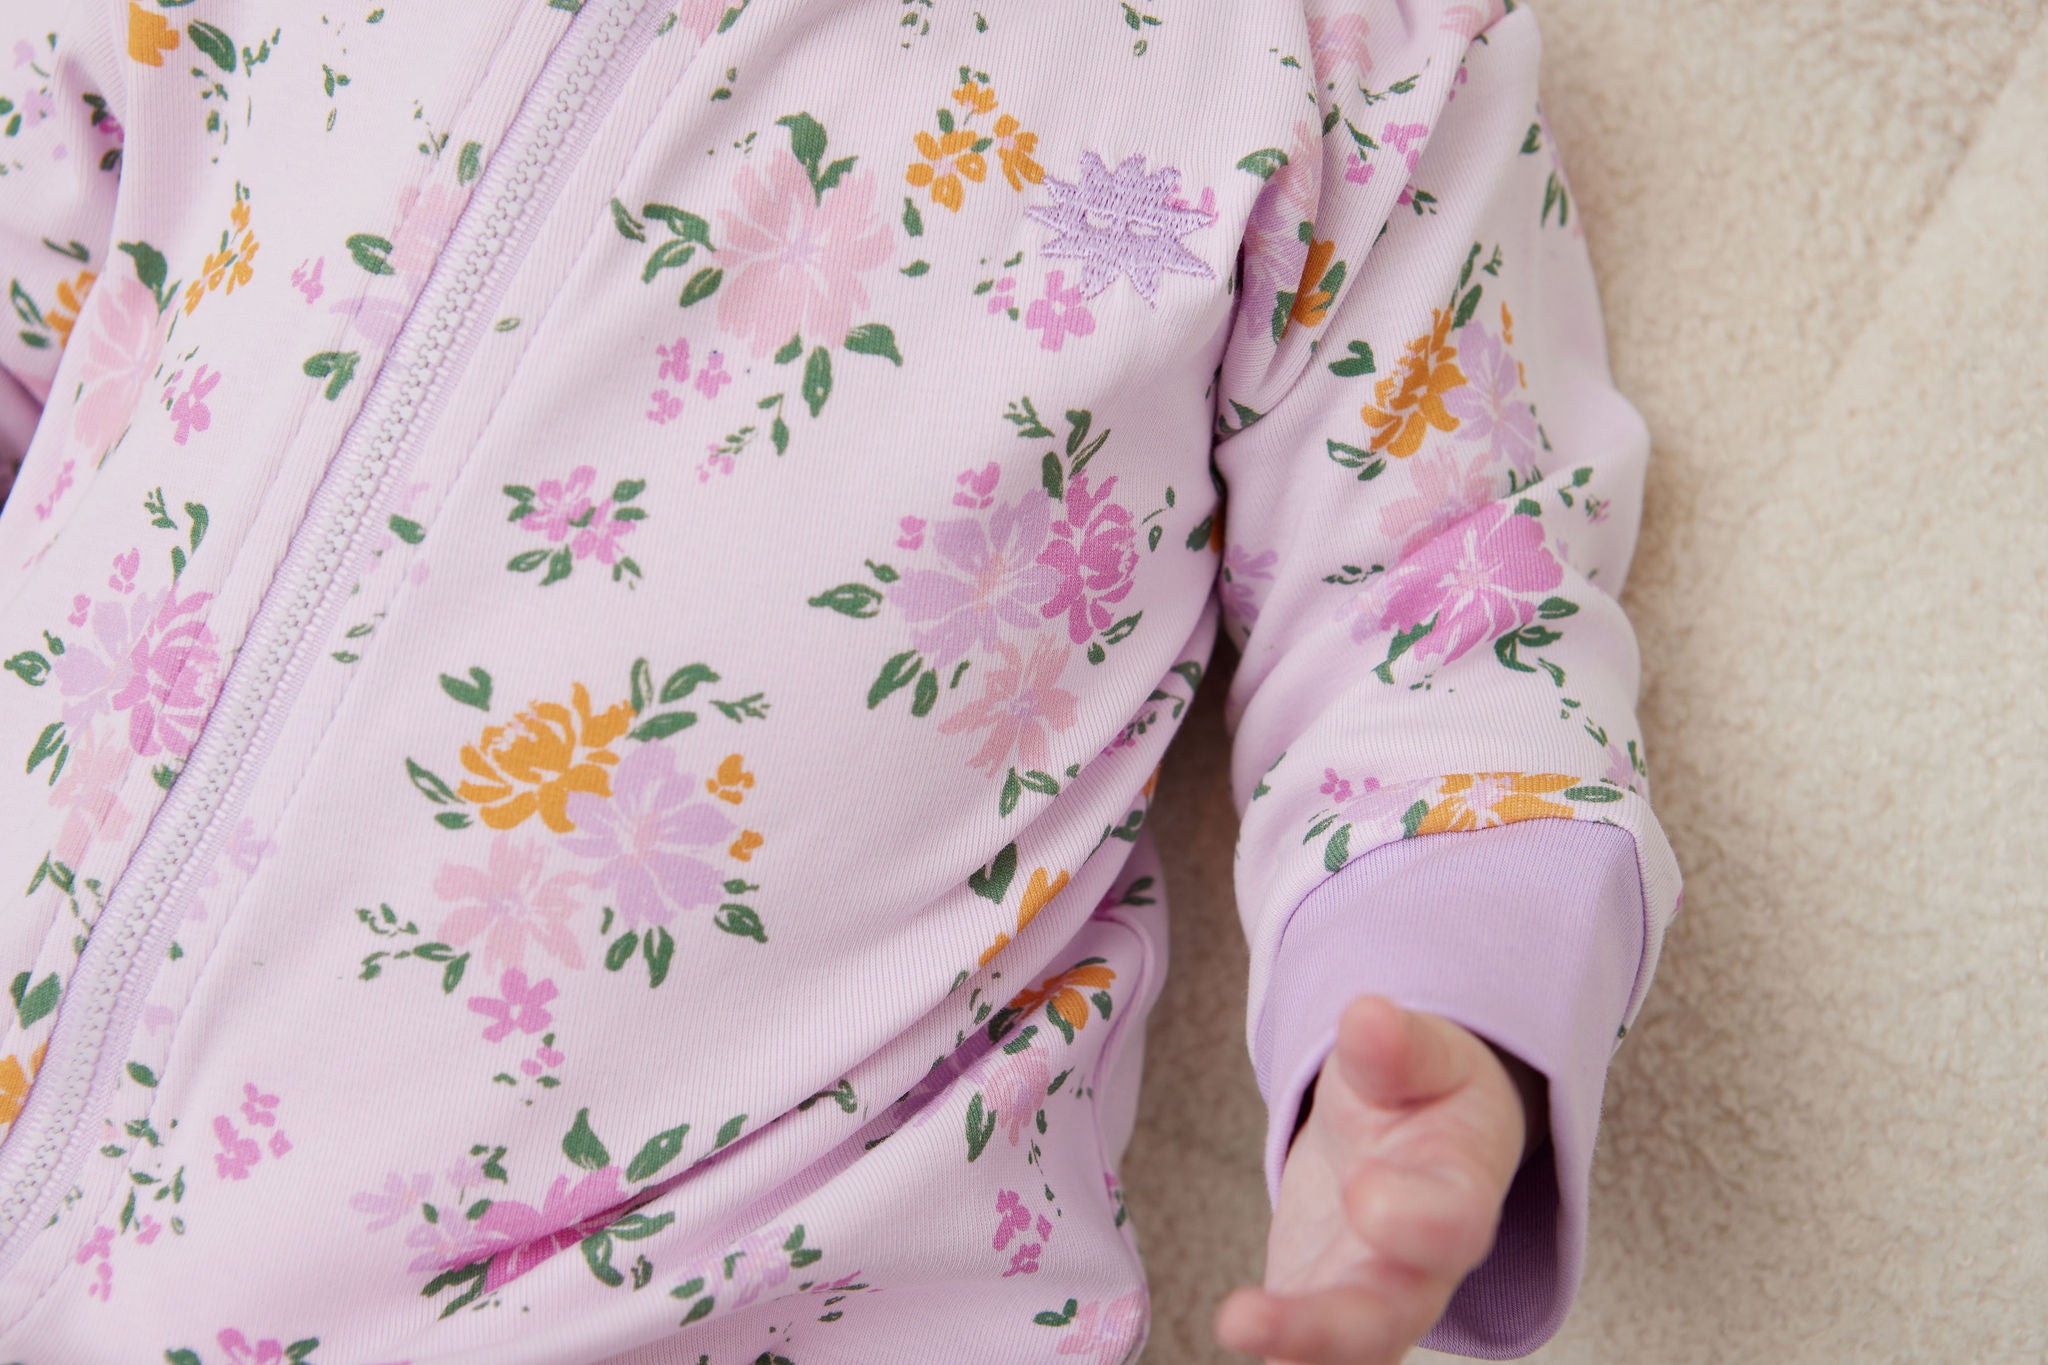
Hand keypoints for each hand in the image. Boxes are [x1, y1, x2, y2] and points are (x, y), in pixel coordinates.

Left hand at [1215, 996, 1546, 1364]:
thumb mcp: (1417, 1054)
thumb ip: (1397, 1047)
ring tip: (1235, 1329)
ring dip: (1290, 1343)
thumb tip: (1368, 1017)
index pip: (1453, 1221)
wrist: (1409, 1130)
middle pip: (1389, 1315)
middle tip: (1255, 1315)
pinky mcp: (1316, 1305)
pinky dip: (1274, 1349)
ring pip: (1344, 1344)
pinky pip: (1299, 1348)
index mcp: (1460, 1189)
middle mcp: (1421, 1265)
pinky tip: (1238, 1335)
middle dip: (1330, 1324)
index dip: (1414, 1219)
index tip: (1364, 1189)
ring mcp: (1368, 1296)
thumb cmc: (1419, 1089)